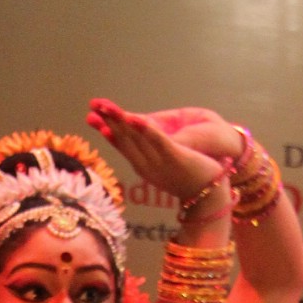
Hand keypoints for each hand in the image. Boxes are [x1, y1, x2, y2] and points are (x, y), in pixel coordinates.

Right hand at [87, 98, 242, 202]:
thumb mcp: (163, 168)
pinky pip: (158, 141)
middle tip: (92, 107)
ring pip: (136, 139)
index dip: (106, 130)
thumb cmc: (189, 179)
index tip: (92, 118)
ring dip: (120, 122)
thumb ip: (150, 156)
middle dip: (107, 122)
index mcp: (143, 166)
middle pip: (124, 140)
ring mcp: (160, 163)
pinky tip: (134, 118)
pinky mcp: (176, 158)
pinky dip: (145, 130)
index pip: (122, 145)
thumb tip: (138, 147)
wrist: (211, 195)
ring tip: (107, 108)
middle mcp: (147, 166)